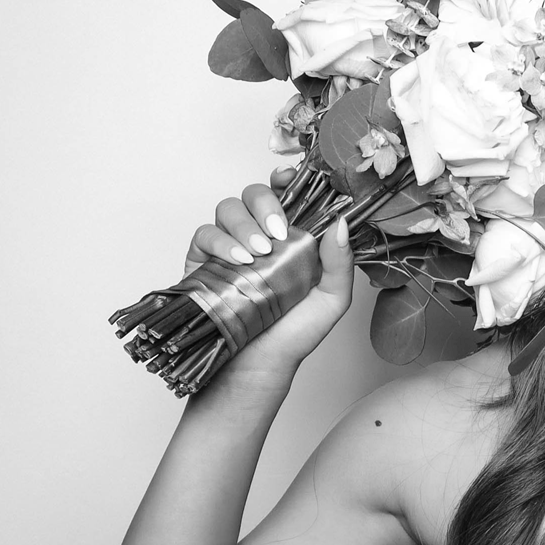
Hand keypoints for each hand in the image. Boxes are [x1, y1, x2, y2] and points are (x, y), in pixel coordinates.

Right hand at [183, 167, 353, 379]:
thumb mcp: (332, 300)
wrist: (258, 365)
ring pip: (228, 208)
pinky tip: (238, 259)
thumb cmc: (294, 335)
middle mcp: (260, 237)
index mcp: (292, 238)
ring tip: (259, 253)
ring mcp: (230, 247)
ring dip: (245, 224)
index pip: (285, 195)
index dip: (285, 180)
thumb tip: (341, 222)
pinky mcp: (202, 261)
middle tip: (279, 232)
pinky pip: (204, 233)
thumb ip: (340, 262)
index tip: (288, 179)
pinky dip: (221, 240)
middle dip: (266, 204)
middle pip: (254, 194)